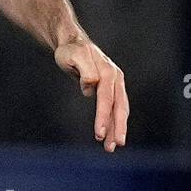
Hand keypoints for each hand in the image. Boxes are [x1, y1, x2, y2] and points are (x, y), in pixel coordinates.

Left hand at [54, 35, 128, 151]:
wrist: (73, 43)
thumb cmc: (70, 50)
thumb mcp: (73, 55)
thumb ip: (84, 69)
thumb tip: (91, 86)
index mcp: (108, 71)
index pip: (106, 99)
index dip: (103, 117)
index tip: (99, 134)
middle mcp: (115, 78)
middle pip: (119, 107)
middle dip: (116, 128)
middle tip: (113, 146)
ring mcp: (115, 84)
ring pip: (119, 110)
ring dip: (116, 129)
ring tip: (111, 147)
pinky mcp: (111, 90)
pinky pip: (115, 109)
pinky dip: (114, 123)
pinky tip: (111, 136)